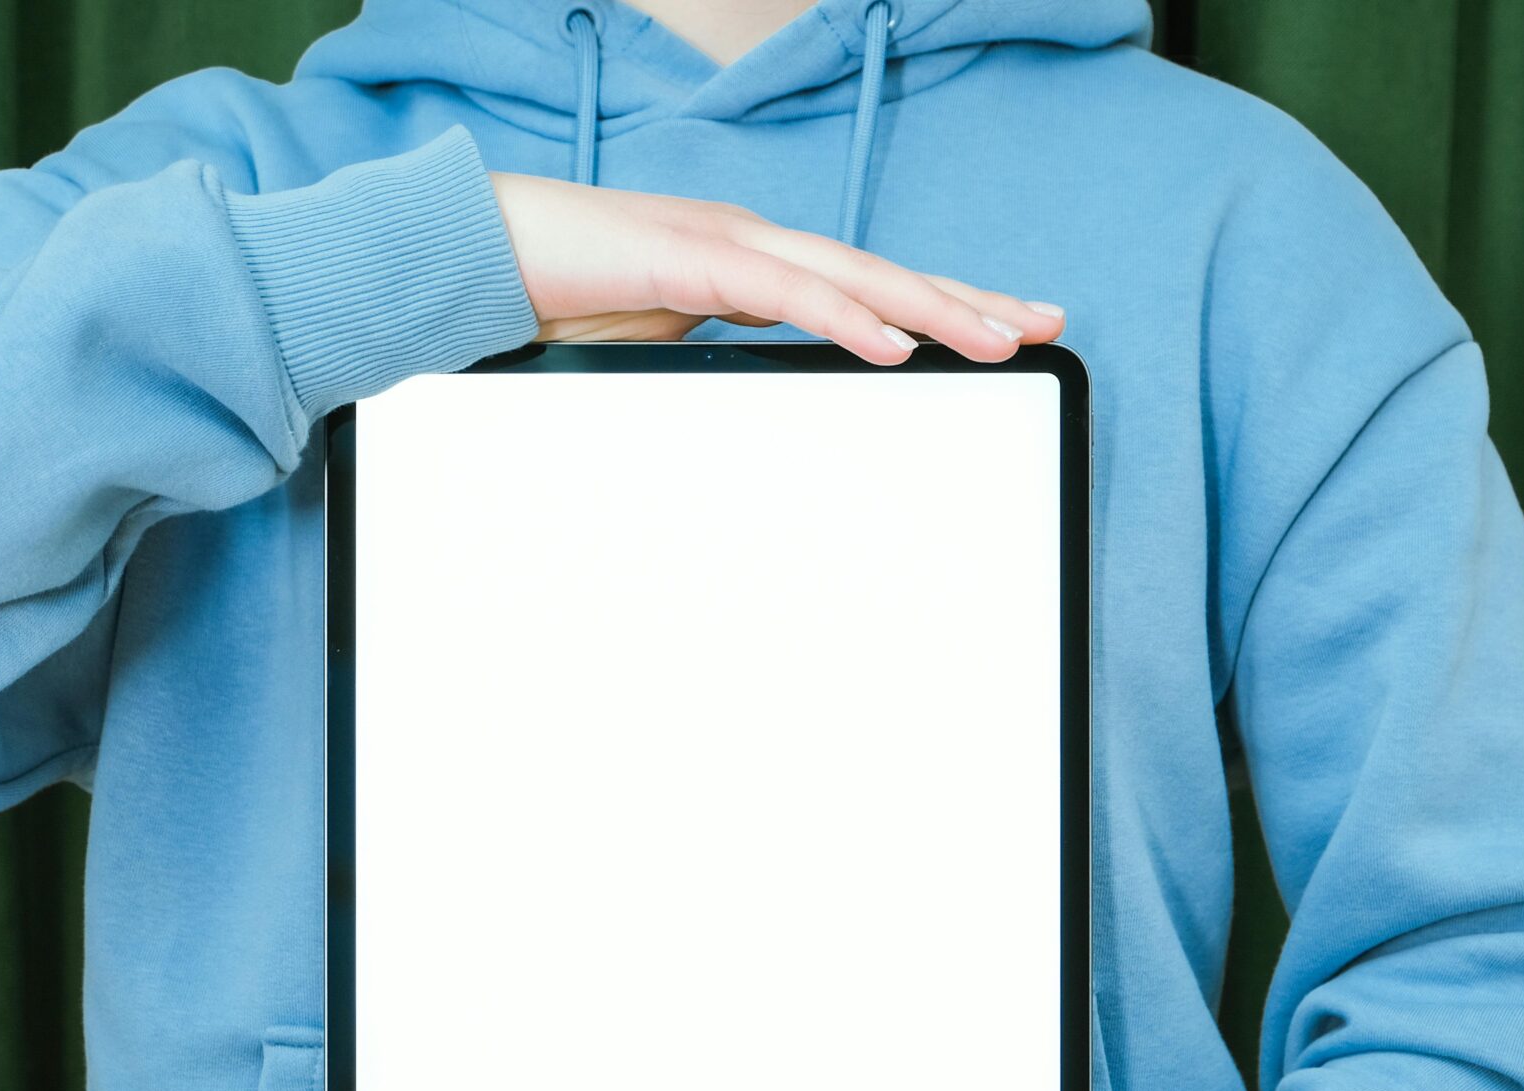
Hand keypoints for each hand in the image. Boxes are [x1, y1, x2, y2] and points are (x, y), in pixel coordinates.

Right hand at [488, 172, 1064, 366]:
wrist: (478, 255)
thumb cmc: (558, 304)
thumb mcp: (660, 352)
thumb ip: (719, 366)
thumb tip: (766, 415)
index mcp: (750, 265)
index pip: (864, 288)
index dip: (938, 305)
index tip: (1003, 332)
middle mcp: (753, 242)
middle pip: (883, 275)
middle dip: (968, 299)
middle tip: (1045, 324)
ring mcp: (727, 241)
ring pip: (854, 276)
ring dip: (931, 308)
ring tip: (996, 338)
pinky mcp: (692, 255)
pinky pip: (786, 290)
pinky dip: (847, 316)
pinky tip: (898, 340)